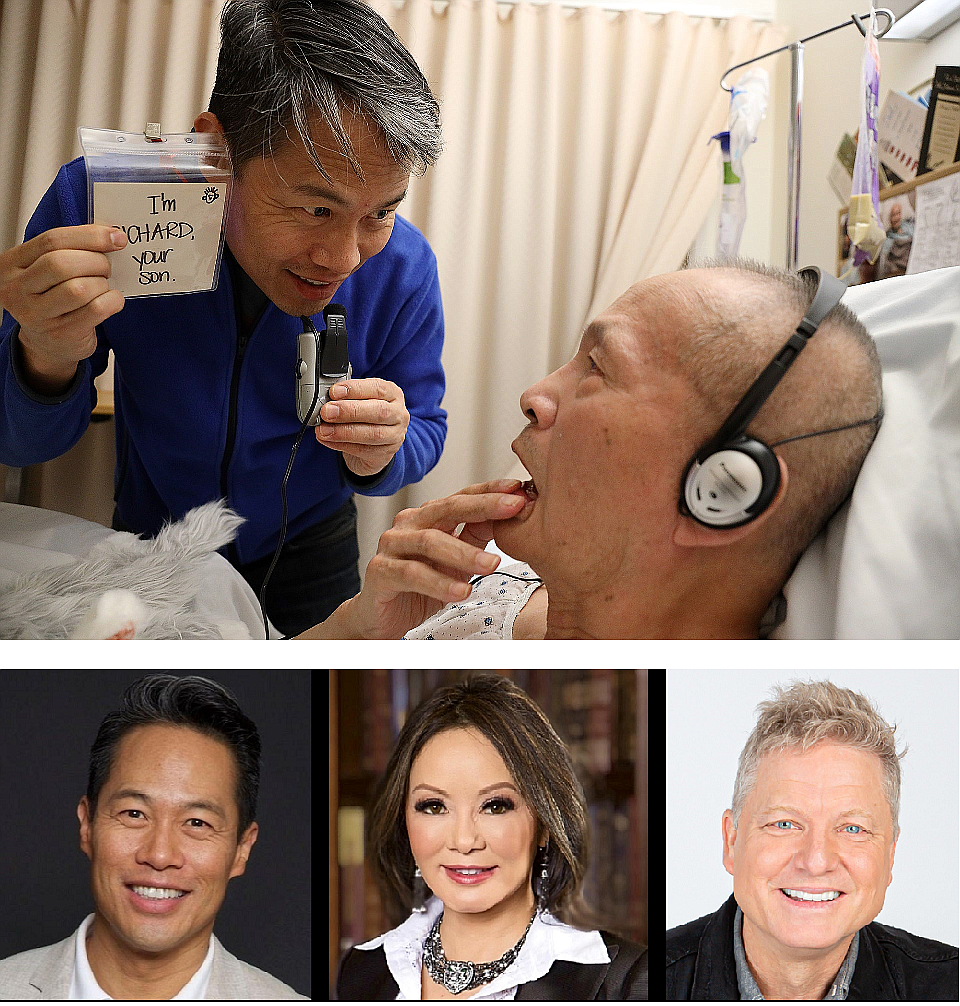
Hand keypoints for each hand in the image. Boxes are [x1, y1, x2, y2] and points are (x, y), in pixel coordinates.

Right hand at [0, 225, 126, 392]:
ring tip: (103, 285)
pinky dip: (112, 301)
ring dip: (102, 283)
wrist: (48, 343)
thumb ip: (71, 250)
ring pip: (79, 289)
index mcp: (12, 264)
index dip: (89, 236)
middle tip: (106, 266)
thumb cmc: (52, 298)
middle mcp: (17, 289)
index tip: (115, 237)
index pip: (51, 241)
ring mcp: (37, 315)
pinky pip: (96, 310)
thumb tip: (112, 236)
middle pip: (62, 264)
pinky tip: (112, 300)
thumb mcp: (48, 271)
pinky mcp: (61, 334)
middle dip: (95, 261)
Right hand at [305, 480, 527, 639]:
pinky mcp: (379, 571)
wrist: (384, 617)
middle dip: (484, 507)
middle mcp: (408, 524)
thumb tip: (509, 514)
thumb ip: (475, 537)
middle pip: (447, 508)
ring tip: (492, 564)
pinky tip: (462, 591)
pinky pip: (412, 574)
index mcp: (428, 517)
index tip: (519, 489)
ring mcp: (391, 546)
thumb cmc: (422, 585)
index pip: (462, 497)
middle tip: (515, 509)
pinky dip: (439, 583)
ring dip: (464, 553)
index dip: (490, 491)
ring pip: (430, 541)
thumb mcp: (457, 561)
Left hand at [315, 377, 408, 476]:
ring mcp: (395, 436)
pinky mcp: (385, 454)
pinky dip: (341, 444)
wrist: (375, 444)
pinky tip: (327, 440)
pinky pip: (363, 450)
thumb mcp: (361, 400)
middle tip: (327, 411)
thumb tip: (324, 400)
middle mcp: (398, 414)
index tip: (334, 392)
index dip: (356, 389)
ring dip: (344, 431)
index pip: (378, 388)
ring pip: (373, 434)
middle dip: (350, 411)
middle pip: (379, 411)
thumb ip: (347, 398)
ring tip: (324, 430)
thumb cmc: (366, 415)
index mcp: (393, 394)